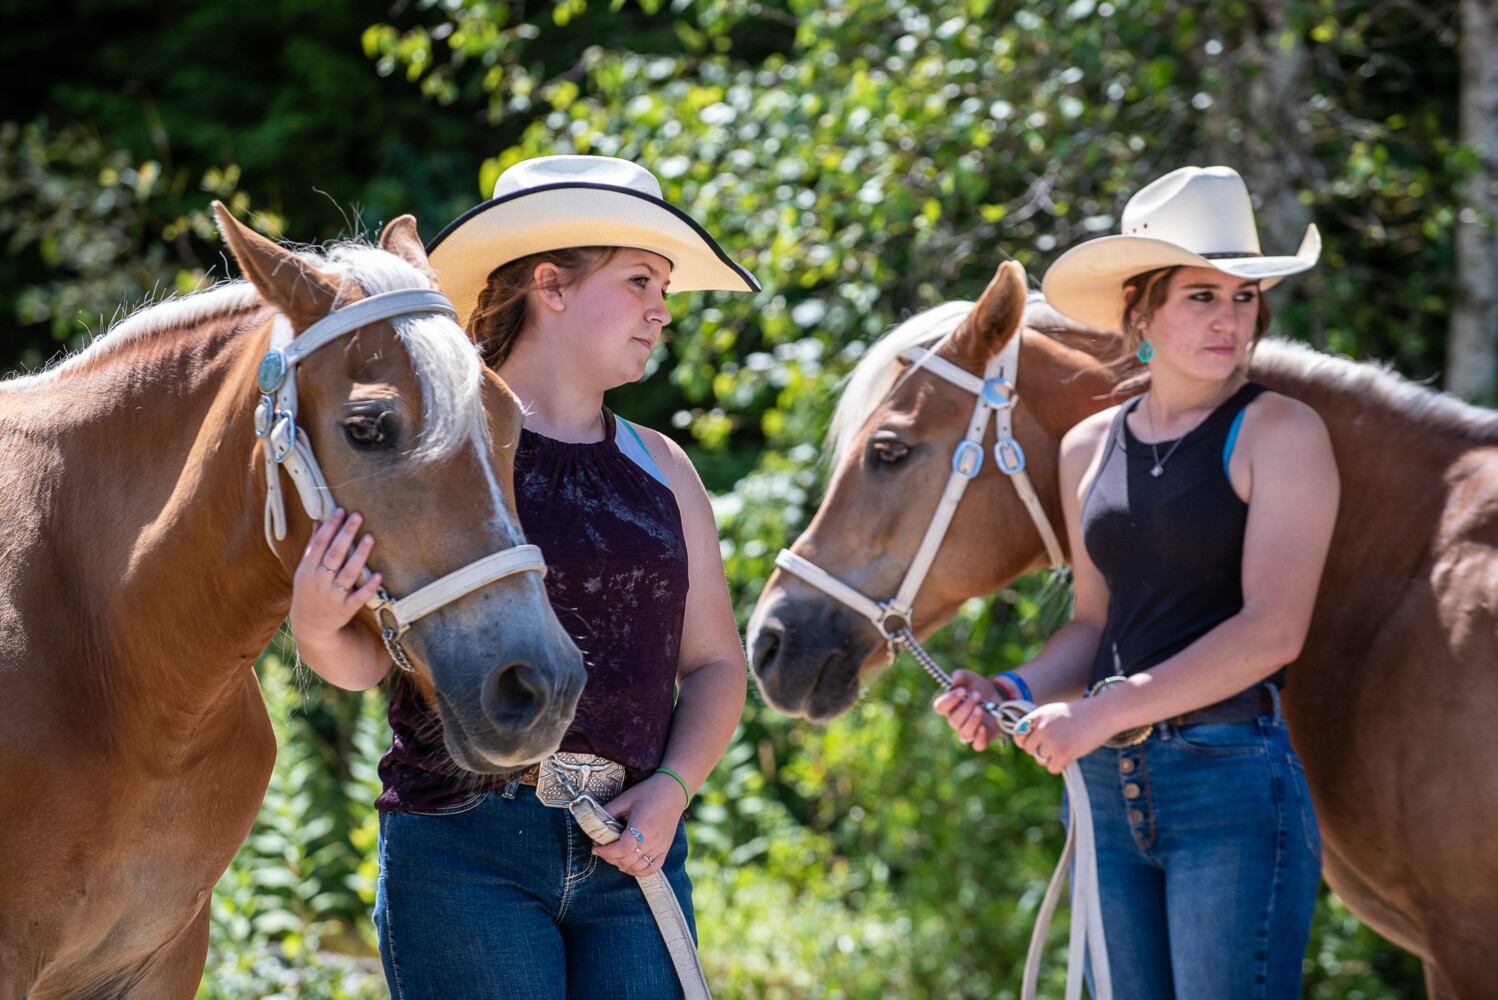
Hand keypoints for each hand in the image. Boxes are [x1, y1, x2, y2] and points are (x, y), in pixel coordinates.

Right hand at [289, 509, 382, 642]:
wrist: (310, 625)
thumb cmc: (309, 590)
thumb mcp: (305, 569)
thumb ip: (313, 546)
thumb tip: (318, 520)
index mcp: (308, 569)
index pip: (319, 544)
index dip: (330, 526)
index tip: (341, 510)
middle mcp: (319, 581)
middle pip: (334, 555)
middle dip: (346, 534)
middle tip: (358, 515)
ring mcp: (333, 596)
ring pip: (348, 573)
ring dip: (359, 555)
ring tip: (370, 537)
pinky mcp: (346, 609)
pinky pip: (359, 597)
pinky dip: (369, 586)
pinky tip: (379, 574)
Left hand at [591, 774, 685, 876]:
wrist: (673, 791)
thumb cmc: (649, 793)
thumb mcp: (625, 799)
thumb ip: (609, 812)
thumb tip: (595, 825)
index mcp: (643, 826)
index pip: (623, 848)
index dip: (606, 851)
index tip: (595, 847)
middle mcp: (653, 840)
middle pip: (628, 860)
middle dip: (610, 858)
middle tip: (602, 849)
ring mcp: (660, 847)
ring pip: (638, 867)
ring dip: (622, 865)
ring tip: (613, 855)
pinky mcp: (665, 850)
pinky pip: (651, 868)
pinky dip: (638, 871)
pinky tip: (628, 864)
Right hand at [933, 669, 1003, 750]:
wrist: (998, 695)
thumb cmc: (978, 686)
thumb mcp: (970, 677)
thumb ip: (961, 675)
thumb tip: (955, 679)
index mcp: (949, 706)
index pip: (940, 708)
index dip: (949, 700)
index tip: (962, 691)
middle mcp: (957, 721)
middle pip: (954, 721)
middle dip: (966, 707)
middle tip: (977, 695)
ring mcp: (969, 731)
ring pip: (964, 734)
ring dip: (972, 720)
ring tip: (981, 708)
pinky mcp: (982, 738)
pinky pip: (977, 745)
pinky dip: (980, 737)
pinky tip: (984, 727)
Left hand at [1012, 699, 1113, 774]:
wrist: (1103, 713)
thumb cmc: (1080, 714)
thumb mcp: (1054, 712)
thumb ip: (1039, 723)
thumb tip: (1024, 742)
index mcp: (1038, 715)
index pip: (1018, 732)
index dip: (1024, 741)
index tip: (1034, 743)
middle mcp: (1042, 727)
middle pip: (1029, 749)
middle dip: (1040, 750)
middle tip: (1056, 746)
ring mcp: (1052, 740)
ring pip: (1040, 759)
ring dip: (1051, 758)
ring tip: (1065, 748)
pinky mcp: (1063, 753)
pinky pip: (1052, 768)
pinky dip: (1059, 765)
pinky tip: (1069, 756)